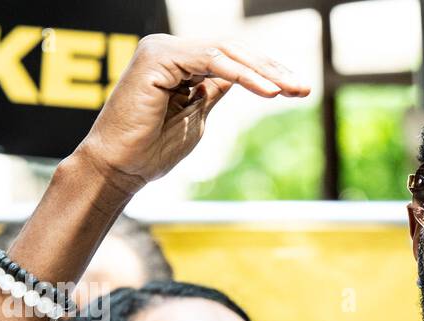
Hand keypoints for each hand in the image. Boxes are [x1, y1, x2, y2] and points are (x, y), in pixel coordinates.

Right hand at [75, 34, 308, 192]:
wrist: (120, 168)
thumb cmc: (152, 150)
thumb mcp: (196, 116)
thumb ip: (214, 93)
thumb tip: (241, 78)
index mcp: (178, 62)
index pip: (231, 58)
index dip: (266, 72)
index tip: (297, 89)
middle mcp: (169, 49)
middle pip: (232, 51)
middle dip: (271, 69)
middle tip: (303, 88)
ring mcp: (162, 49)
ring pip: (225, 52)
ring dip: (262, 71)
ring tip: (290, 90)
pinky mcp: (158, 57)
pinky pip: (211, 61)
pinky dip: (242, 75)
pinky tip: (268, 91)